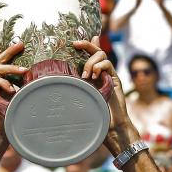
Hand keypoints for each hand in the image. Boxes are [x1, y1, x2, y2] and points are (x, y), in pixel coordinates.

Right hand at [0, 41, 26, 140]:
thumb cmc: (9, 122)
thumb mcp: (19, 101)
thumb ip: (22, 88)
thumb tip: (35, 78)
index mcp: (1, 84)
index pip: (5, 65)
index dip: (10, 53)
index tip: (20, 44)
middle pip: (0, 61)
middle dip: (10, 52)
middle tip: (21, 44)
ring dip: (12, 69)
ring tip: (24, 71)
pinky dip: (3, 84)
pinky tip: (11, 90)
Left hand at [73, 38, 137, 153]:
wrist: (110, 127)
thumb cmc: (92, 116)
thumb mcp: (78, 99)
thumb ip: (71, 88)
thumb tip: (55, 83)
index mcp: (92, 75)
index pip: (89, 53)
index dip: (83, 45)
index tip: (72, 43)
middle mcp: (101, 73)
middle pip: (96, 50)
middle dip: (86, 46)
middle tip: (75, 47)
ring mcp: (109, 76)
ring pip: (102, 55)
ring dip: (92, 61)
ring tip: (86, 76)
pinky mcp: (115, 80)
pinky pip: (109, 65)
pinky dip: (101, 66)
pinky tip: (94, 77)